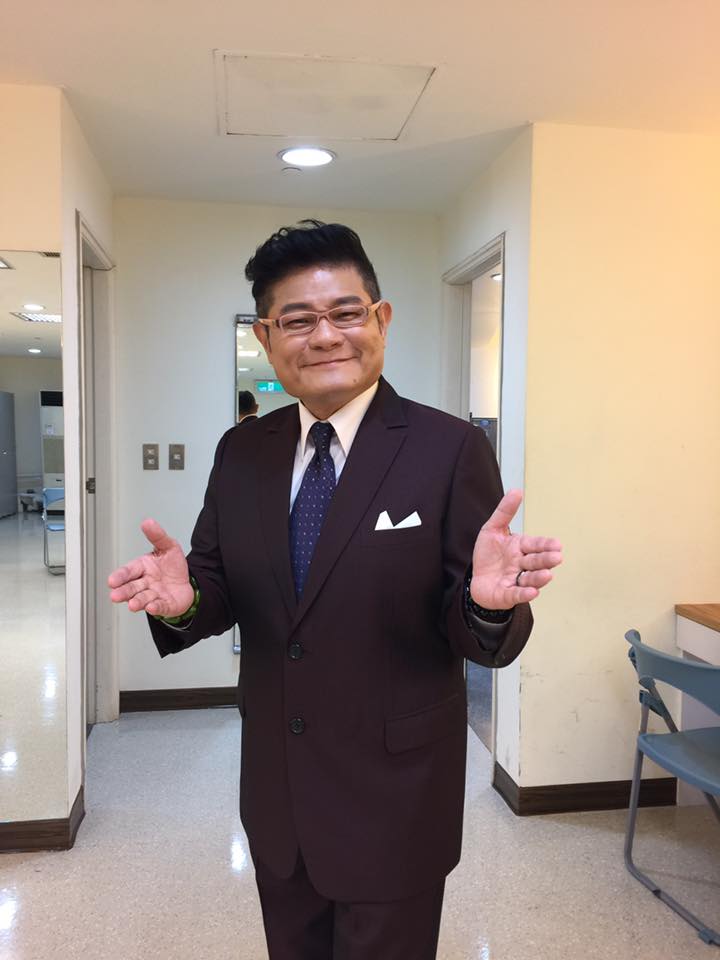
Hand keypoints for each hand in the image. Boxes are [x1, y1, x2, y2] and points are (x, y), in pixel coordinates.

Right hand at [107, 519, 193, 616]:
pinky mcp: (165, 605)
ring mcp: (154, 595)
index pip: (128, 572)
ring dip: (137, 602)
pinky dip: (156, 608)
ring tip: (133, 604)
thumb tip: (147, 522)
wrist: (188, 582)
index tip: (112, 581)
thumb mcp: (168, 546)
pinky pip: (160, 607)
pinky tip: (152, 607)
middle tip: (115, 596)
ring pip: (143, 599)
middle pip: (131, 588)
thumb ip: (157, 536)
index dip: (120, 576)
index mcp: (142, 568)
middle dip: (123, 592)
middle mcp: (145, 583)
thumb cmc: (173, 566)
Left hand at [470, 490, 561, 609]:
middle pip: (535, 562)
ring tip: (547, 575)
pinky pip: (516, 594)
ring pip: (530, 579)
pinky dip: (524, 593)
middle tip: (557, 558)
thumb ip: (504, 512)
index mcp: (520, 548)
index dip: (545, 545)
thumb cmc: (488, 555)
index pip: (535, 545)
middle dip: (546, 560)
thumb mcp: (492, 529)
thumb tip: (517, 490)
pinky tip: (532, 592)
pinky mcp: (506, 595)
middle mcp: (521, 564)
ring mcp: (515, 580)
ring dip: (539, 577)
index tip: (557, 544)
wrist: (475, 579)